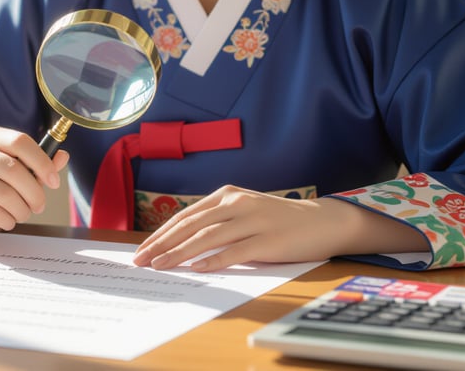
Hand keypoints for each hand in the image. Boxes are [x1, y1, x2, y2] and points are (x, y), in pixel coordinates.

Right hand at [0, 127, 69, 234]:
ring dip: (22, 210)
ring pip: (4, 194)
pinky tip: (7, 220)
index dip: (42, 162)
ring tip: (23, 213)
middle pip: (14, 171)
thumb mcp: (20, 169)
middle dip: (34, 193)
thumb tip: (63, 157)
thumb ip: (41, 163)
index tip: (54, 182)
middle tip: (39, 206)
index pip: (20, 142)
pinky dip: (7, 220)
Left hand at [132, 185, 396, 271]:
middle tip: (142, 261)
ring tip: (161, 266)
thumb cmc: (278, 219)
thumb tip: (182, 242)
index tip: (143, 250)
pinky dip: (215, 260)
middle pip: (191, 225)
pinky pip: (236, 252)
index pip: (186, 216)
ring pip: (208, 237)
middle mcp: (237, 204)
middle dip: (163, 244)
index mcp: (227, 195)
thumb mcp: (244, 211)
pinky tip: (197, 269)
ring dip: (181, 253)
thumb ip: (217, 221)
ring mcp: (253, 221)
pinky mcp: (268, 240)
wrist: (322, 221)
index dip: (162, 234)